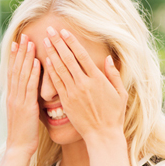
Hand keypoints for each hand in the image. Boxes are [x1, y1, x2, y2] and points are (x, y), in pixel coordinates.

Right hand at [6, 33, 40, 155]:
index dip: (14, 56)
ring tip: (29, 42)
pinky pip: (30, 87)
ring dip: (26, 57)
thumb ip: (25, 100)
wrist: (19, 148)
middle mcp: (13, 96)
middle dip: (19, 51)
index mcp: (12, 97)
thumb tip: (30, 92)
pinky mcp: (26, 107)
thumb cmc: (24, 134)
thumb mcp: (23, 114)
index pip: (13, 72)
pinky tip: (36, 61)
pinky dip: (33, 73)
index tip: (17, 42)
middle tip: (23, 35)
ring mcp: (18, 100)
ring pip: (22, 74)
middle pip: (15, 69)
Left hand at [41, 26, 126, 141]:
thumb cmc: (113, 115)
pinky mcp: (66, 102)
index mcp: (97, 79)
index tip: (64, 31)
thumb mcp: (120, 94)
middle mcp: (84, 83)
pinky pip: (56, 83)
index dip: (72, 42)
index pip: (82, 55)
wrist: (102, 135)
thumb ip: (114, 75)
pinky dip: (50, 71)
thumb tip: (108, 58)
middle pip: (68, 58)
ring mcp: (73, 92)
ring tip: (44, 41)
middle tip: (49, 30)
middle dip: (58, 43)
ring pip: (60, 69)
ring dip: (51, 53)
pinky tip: (46, 61)